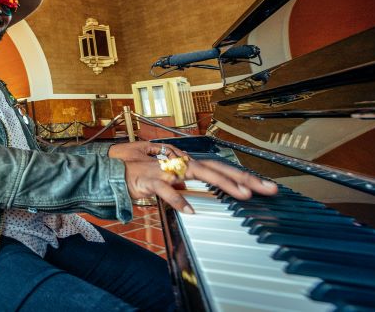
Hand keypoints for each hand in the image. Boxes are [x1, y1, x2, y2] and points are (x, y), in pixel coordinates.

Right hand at [109, 141, 276, 213]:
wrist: (107, 167)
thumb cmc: (133, 169)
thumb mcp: (161, 177)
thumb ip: (177, 184)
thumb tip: (190, 196)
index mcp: (182, 163)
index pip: (217, 167)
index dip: (241, 176)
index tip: (263, 186)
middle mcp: (177, 163)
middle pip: (216, 168)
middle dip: (243, 178)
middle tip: (268, 189)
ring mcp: (164, 170)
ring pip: (198, 174)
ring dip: (222, 183)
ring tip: (241, 194)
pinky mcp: (149, 180)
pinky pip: (165, 191)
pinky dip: (178, 200)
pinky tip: (190, 211)